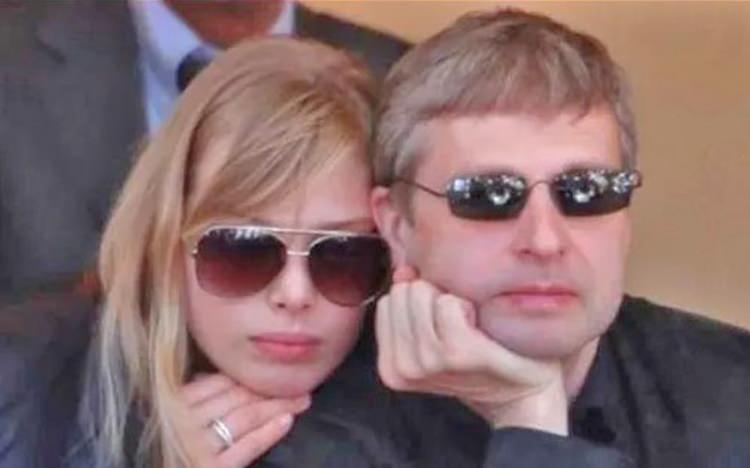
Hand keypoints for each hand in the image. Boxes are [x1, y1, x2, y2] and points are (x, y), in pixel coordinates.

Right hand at [174, 373, 310, 467]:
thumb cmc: (166, 449)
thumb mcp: (167, 418)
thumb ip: (187, 398)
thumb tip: (208, 376)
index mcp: (173, 404)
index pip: (218, 382)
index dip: (249, 376)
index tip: (270, 371)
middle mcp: (185, 421)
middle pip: (237, 396)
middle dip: (269, 388)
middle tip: (298, 382)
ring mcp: (198, 446)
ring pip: (246, 417)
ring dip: (277, 406)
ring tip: (301, 399)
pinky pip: (246, 446)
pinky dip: (267, 433)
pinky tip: (286, 421)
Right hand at [376, 266, 567, 433]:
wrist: (524, 390)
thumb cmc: (480, 355)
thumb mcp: (433, 331)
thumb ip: (409, 300)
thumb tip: (404, 270)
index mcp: (391, 367)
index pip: (388, 301)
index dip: (418, 302)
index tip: (441, 325)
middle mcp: (404, 368)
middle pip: (402, 293)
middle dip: (431, 297)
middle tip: (457, 325)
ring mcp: (428, 363)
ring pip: (422, 294)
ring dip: (450, 301)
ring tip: (469, 328)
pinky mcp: (457, 354)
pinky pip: (447, 304)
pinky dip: (465, 306)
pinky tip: (479, 327)